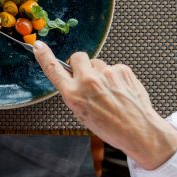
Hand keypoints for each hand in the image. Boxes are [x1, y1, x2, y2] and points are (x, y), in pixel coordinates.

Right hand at [33, 42, 176, 169]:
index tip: (38, 46)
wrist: (138, 131)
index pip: (53, 70)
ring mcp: (106, 73)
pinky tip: (121, 91)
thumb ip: (76, 93)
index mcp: (74, 95)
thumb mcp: (82, 114)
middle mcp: (87, 81)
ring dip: (100, 73)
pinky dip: (115, 77)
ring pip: (97, 63)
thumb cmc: (110, 127)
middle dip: (80, 64)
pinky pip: (113, 67)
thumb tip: (75, 78)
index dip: (44, 57)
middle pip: (77, 57)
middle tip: (88, 78)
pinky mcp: (122, 69)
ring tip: (109, 92)